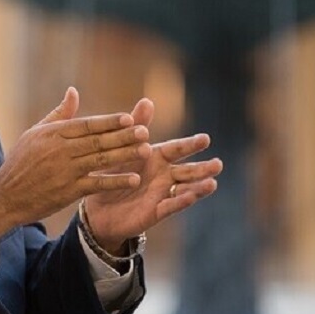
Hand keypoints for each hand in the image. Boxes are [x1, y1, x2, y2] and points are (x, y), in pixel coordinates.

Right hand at [0, 87, 151, 238]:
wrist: (6, 196)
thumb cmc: (20, 161)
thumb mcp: (35, 133)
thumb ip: (59, 114)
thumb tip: (73, 91)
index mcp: (52, 134)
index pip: (86, 125)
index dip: (108, 121)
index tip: (129, 118)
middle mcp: (60, 150)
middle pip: (97, 141)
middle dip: (122, 136)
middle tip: (145, 131)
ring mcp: (65, 171)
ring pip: (100, 160)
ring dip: (124, 155)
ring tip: (145, 150)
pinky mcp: (68, 191)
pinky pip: (96, 184)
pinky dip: (115, 181)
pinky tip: (134, 178)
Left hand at [83, 98, 222, 254]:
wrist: (96, 207)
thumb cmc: (111, 173)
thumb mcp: (121, 148)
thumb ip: (136, 126)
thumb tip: (147, 100)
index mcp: (156, 158)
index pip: (176, 149)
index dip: (190, 145)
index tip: (205, 139)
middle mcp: (164, 176)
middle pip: (187, 171)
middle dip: (202, 168)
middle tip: (218, 164)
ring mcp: (161, 194)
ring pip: (184, 190)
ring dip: (198, 187)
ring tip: (212, 183)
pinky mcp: (154, 212)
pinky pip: (169, 206)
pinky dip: (180, 202)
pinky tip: (190, 197)